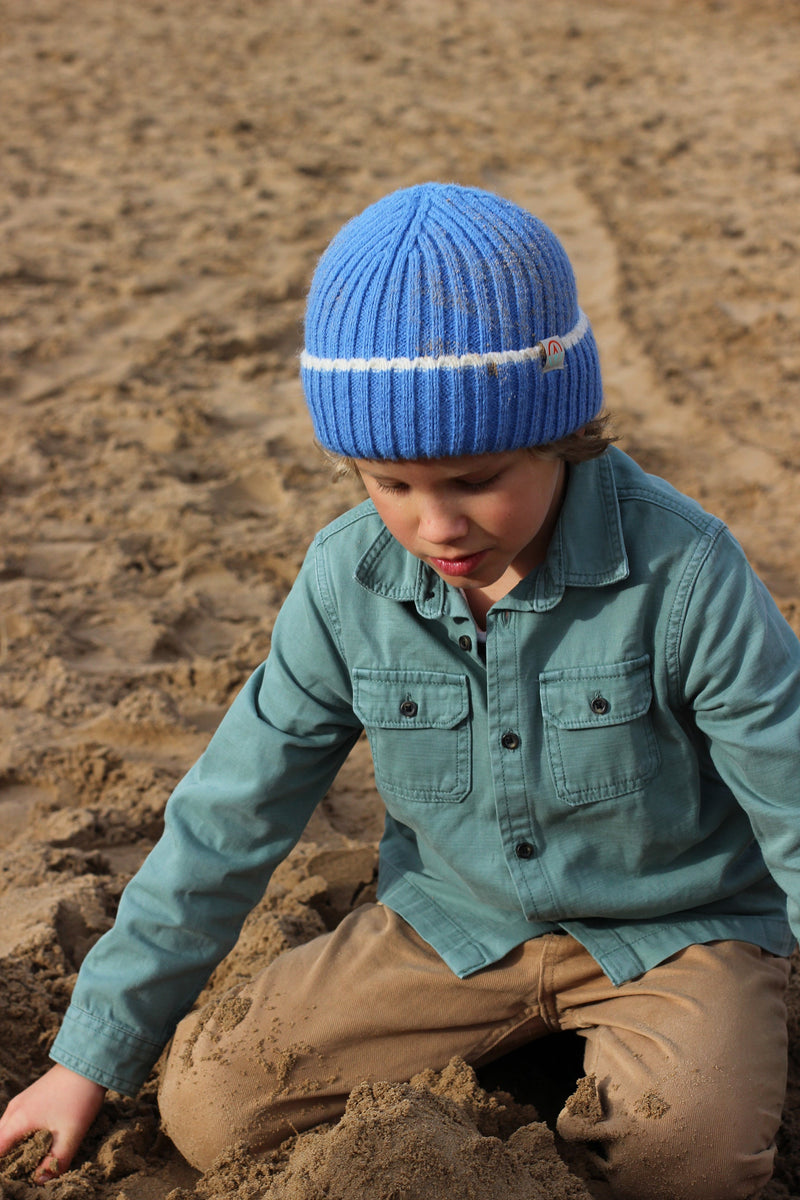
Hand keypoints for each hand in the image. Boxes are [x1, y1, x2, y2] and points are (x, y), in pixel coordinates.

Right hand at [0, 1064, 105, 1182]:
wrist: (89, 1062)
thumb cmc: (79, 1097)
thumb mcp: (71, 1135)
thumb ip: (56, 1161)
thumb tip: (41, 1181)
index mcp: (17, 1120)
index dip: (4, 1166)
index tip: (18, 1173)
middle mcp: (14, 1110)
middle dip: (8, 1157)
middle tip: (25, 1168)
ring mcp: (22, 1101)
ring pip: (7, 1129)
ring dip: (14, 1144)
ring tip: (32, 1157)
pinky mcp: (31, 1096)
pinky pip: (16, 1120)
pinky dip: (21, 1132)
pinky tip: (38, 1138)